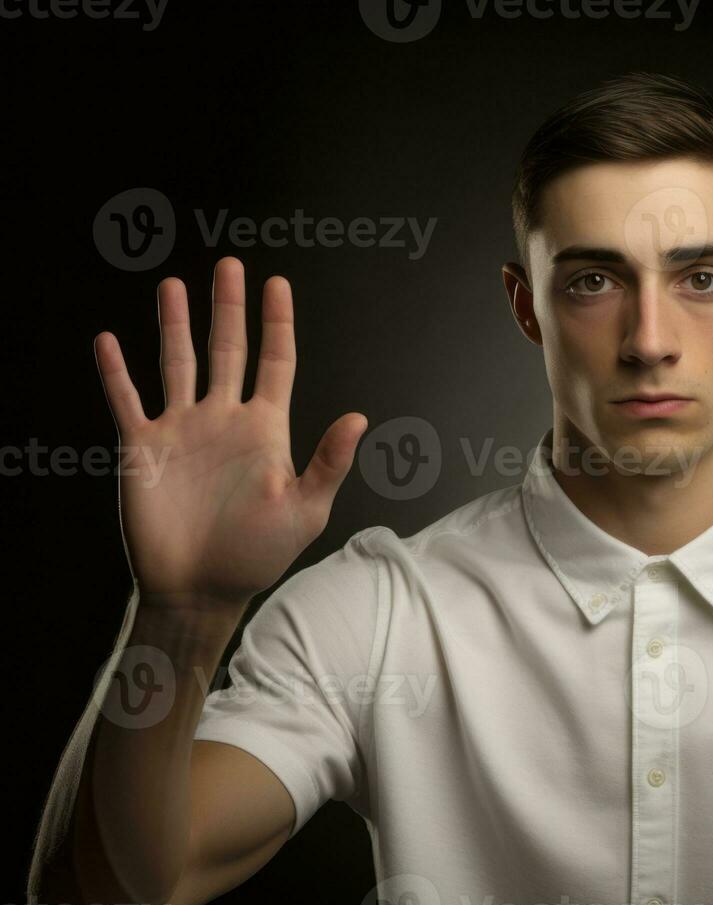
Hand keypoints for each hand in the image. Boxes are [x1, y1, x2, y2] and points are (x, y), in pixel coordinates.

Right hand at [94, 256, 367, 612]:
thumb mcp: (305, 509)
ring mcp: (182, 430)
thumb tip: (360, 417)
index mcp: (265, 429)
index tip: (277, 283)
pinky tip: (108, 340)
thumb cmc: (257, 554)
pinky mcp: (143, 447)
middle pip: (227, 349)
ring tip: (173, 284)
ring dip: (174, 325)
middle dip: (228, 308)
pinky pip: (127, 400)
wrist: (200, 589)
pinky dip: (116, 372)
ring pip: (178, 363)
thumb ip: (329, 462)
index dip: (276, 323)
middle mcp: (223, 420)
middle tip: (229, 265)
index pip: (275, 362)